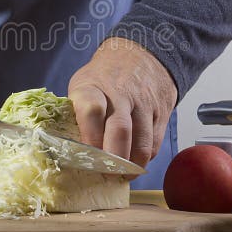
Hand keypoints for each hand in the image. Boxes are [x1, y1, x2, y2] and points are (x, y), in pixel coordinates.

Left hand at [68, 37, 177, 167]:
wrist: (141, 54)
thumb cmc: (104, 77)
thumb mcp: (83, 84)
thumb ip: (78, 113)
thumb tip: (70, 150)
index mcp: (93, 88)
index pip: (91, 110)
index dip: (90, 138)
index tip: (86, 158)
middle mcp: (120, 95)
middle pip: (119, 131)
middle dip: (113, 161)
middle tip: (106, 176)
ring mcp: (143, 104)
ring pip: (142, 143)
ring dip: (132, 166)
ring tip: (122, 177)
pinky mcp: (161, 112)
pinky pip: (154, 143)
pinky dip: (145, 158)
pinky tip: (135, 163)